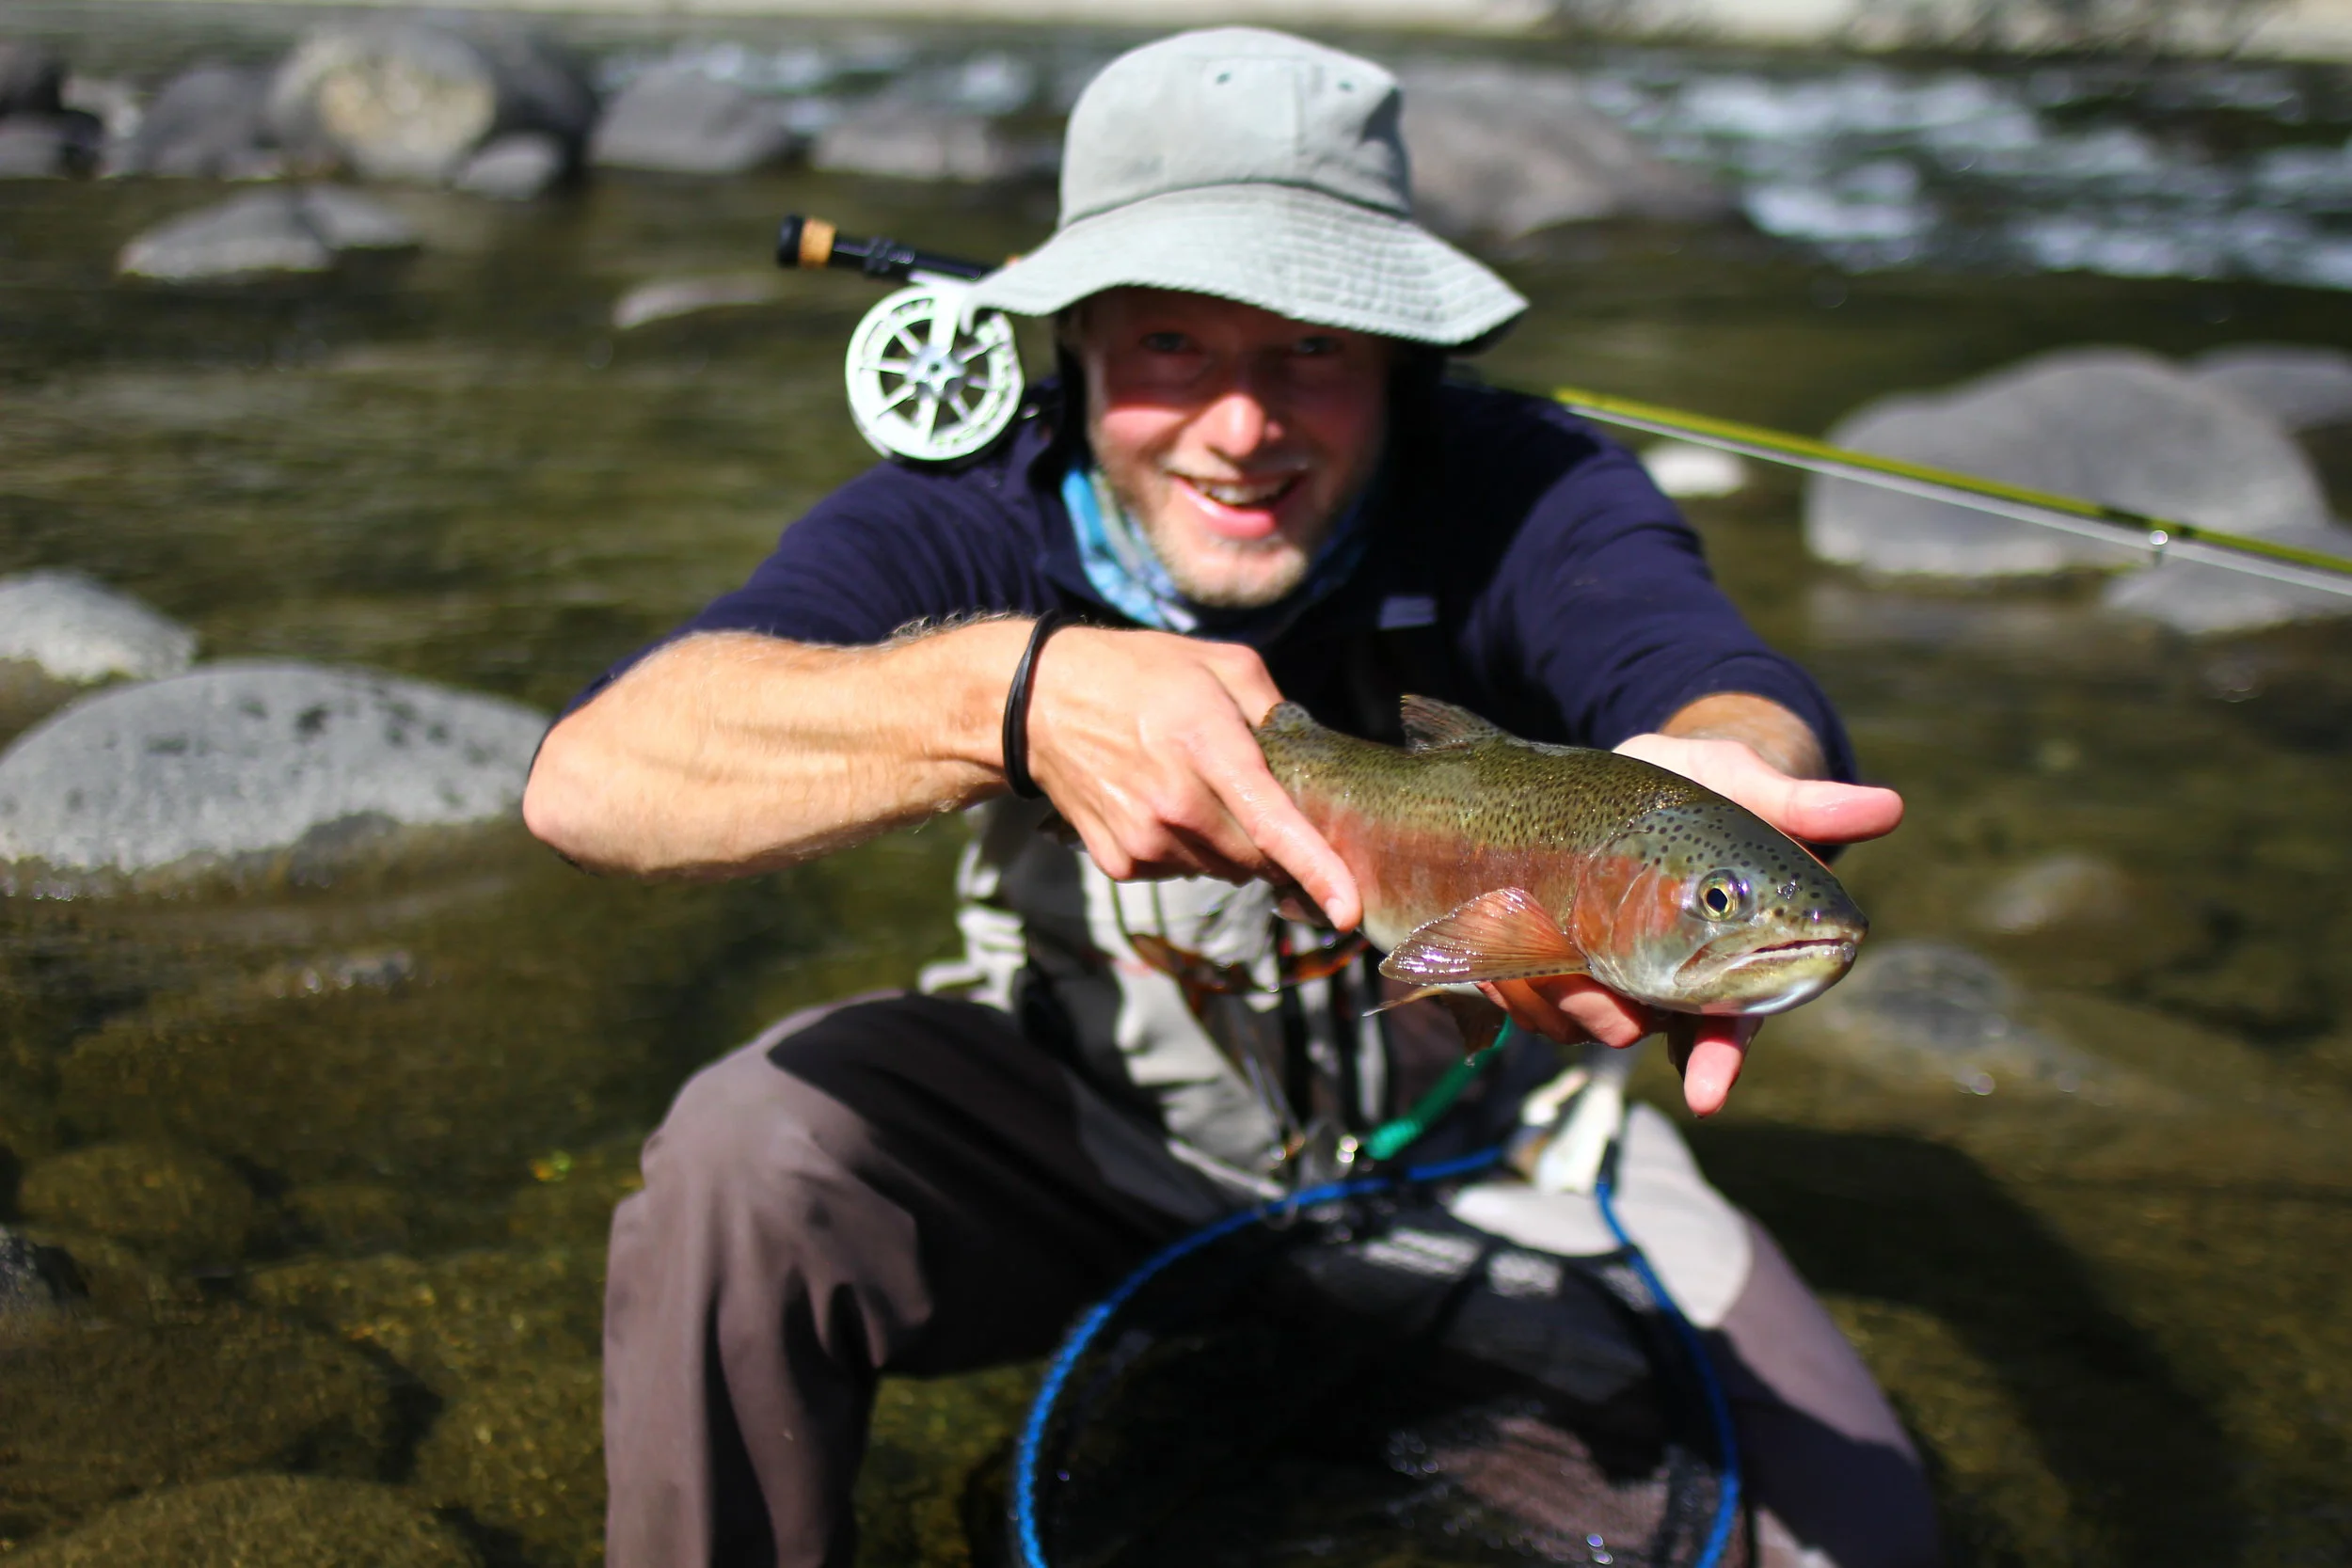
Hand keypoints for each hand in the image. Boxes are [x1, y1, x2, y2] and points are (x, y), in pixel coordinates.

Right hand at [1021, 626, 1361, 930]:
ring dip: (1227, 843)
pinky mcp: (1120, 862)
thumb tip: (1310, 755)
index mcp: (1208, 748)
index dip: (1318, 871)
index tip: (1348, 911)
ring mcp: (1145, 840)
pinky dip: (1185, 849)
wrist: (1039, 702)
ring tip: (1193, 788)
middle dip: (1274, 844)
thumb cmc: (1138, 675)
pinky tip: (1160, 806)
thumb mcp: (1218, 662)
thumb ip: (1274, 705)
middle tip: (1253, 798)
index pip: (1274, 825)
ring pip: (1222, 869)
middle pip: (1258, 859)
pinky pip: (1180, 872)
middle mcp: (1177, 805)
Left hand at [1490, 727, 1903, 1117]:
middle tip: (1586, 989)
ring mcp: (1612, 967)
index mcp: (1731, 954)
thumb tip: (1889, 807)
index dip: (1719, 1059)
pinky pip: (1530, 992)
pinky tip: (1491, 968)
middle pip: (1644, 1030)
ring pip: (1580, 1018)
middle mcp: (1672, 976)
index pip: (1733, 1024)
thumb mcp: (1750, 782)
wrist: (1642, 767)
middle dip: (1611, 1018)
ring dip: (1552, 999)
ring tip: (1529, 958)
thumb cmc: (1711, 780)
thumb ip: (1805, 804)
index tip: (1707, 1092)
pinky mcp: (1556, 950)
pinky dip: (1511, 984)